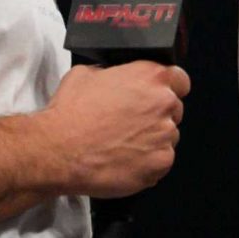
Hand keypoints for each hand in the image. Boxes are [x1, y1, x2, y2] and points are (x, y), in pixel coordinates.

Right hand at [40, 61, 190, 196]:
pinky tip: (123, 160)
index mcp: (151, 76)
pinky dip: (146, 163)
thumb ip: (113, 74)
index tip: (157, 96)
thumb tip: (115, 79)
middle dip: (156, 115)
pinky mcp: (160, 163)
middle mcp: (164, 104)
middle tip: (130, 123)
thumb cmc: (70, 114)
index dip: (168, 88)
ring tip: (122, 144)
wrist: (59, 151)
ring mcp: (165, 136)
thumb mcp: (86, 74)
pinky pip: (160, 162)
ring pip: (168, 138)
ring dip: (151, 140)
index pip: (180, 79)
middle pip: (174, 109)